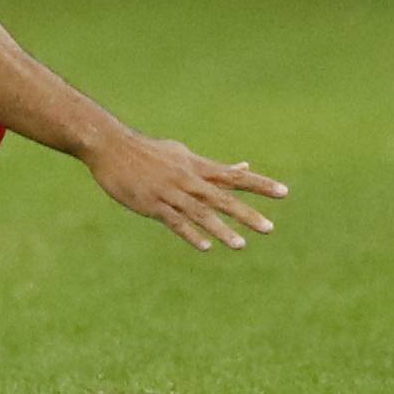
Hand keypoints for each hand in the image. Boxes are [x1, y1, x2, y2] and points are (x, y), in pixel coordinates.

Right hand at [81, 134, 287, 250]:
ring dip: (221, 230)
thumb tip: (243, 166)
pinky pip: (174, 221)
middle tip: (269, 228)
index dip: (259, 184)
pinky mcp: (151, 204)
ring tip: (241, 245)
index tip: (284, 192)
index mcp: (196, 167)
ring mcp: (169, 192)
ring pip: (200, 213)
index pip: (234, 176)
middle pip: (221, 197)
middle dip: (246, 214)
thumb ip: (213, 167)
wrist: (109, 146)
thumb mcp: (183, 155)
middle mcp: (187, 179)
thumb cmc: (147, 152)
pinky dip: (190, 234)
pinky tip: (206, 246)